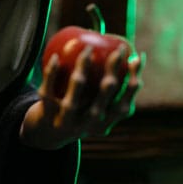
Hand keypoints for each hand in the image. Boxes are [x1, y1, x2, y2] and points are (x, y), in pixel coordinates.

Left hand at [20, 44, 144, 149]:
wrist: (45, 135)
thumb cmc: (77, 109)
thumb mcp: (95, 103)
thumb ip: (108, 83)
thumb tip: (126, 47)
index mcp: (104, 125)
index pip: (124, 104)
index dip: (133, 81)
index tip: (137, 56)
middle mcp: (86, 127)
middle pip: (103, 99)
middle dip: (113, 73)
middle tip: (118, 50)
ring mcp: (66, 124)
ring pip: (73, 100)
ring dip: (82, 73)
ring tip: (87, 51)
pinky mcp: (45, 118)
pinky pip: (48, 94)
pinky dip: (51, 75)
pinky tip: (54, 57)